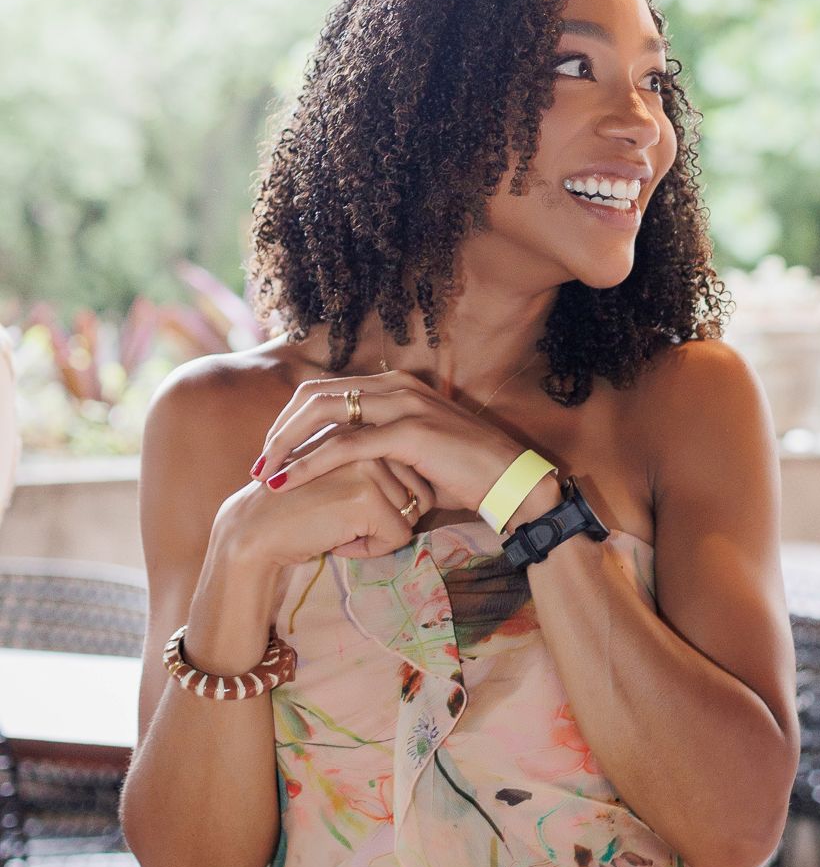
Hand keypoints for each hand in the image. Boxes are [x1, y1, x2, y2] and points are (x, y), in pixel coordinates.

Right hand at [217, 452, 436, 571]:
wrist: (256, 529)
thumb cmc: (300, 505)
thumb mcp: (342, 471)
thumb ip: (376, 462)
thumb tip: (424, 486)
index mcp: (366, 424)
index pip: (415, 472)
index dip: (392, 501)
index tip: (351, 505)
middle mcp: (371, 437)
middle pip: (419, 492)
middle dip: (389, 517)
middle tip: (343, 517)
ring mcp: (370, 463)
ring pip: (413, 514)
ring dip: (379, 534)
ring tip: (338, 526)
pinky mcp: (367, 495)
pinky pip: (399, 535)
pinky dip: (372, 550)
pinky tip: (338, 541)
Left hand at [251, 371, 528, 516]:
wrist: (511, 482)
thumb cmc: (466, 475)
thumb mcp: (417, 451)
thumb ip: (382, 447)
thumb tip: (348, 463)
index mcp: (396, 384)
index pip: (326, 390)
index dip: (291, 420)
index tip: (273, 453)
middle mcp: (396, 386)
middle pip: (314, 394)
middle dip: (279, 429)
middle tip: (260, 463)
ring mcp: (403, 405)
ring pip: (322, 413)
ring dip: (285, 444)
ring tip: (265, 473)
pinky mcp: (409, 433)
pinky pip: (344, 446)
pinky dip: (309, 464)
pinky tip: (288, 481)